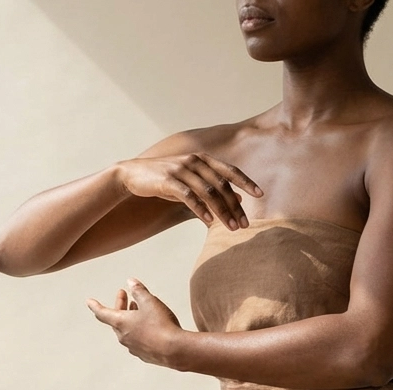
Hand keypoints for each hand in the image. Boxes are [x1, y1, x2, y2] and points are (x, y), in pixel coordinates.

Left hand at [86, 279, 184, 368]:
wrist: (175, 351)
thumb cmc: (161, 325)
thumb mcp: (150, 302)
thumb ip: (139, 291)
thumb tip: (131, 282)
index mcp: (121, 323)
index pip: (102, 313)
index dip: (95, 306)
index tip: (89, 301)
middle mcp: (123, 337)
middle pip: (116, 320)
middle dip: (119, 306)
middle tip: (124, 295)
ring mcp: (133, 348)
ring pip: (126, 330)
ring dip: (129, 318)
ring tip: (137, 308)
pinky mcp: (144, 355)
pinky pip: (137, 340)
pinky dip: (138, 330)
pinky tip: (148, 326)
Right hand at [115, 151, 262, 229]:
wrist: (132, 175)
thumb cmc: (164, 180)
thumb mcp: (191, 182)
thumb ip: (212, 189)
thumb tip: (238, 200)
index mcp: (202, 159)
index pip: (229, 171)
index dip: (246, 182)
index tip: (260, 195)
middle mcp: (194, 161)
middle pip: (221, 185)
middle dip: (235, 206)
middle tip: (245, 224)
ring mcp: (181, 170)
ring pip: (208, 192)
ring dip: (222, 211)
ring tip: (232, 227)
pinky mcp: (168, 181)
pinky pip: (189, 196)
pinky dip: (200, 209)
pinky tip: (209, 221)